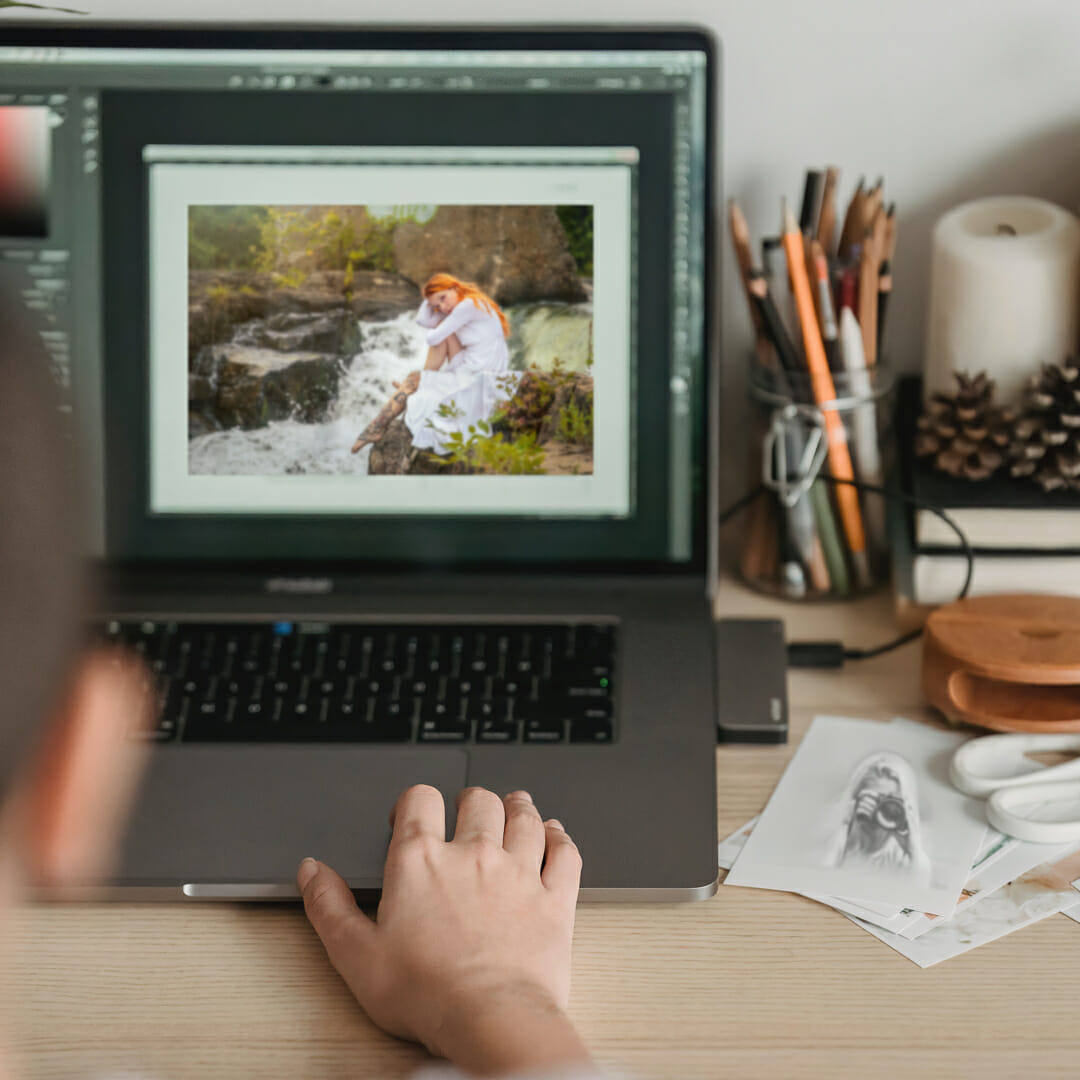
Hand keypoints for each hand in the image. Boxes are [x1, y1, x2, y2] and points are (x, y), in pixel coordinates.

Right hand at [297, 785, 587, 1074]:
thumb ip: (329, 906)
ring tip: (515, 804)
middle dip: (470, 801)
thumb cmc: (424, 993)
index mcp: (421, 861)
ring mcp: (518, 872)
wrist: (490, 1020)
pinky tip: (556, 834)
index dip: (414, 800)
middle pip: (478, 800)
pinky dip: (561, 838)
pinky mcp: (554, 898)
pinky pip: (565, 853)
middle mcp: (472, 854)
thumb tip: (312, 871)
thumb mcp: (355, 955)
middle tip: (467, 810)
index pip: (420, 799)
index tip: (412, 814)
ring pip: (524, 817)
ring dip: (519, 807)